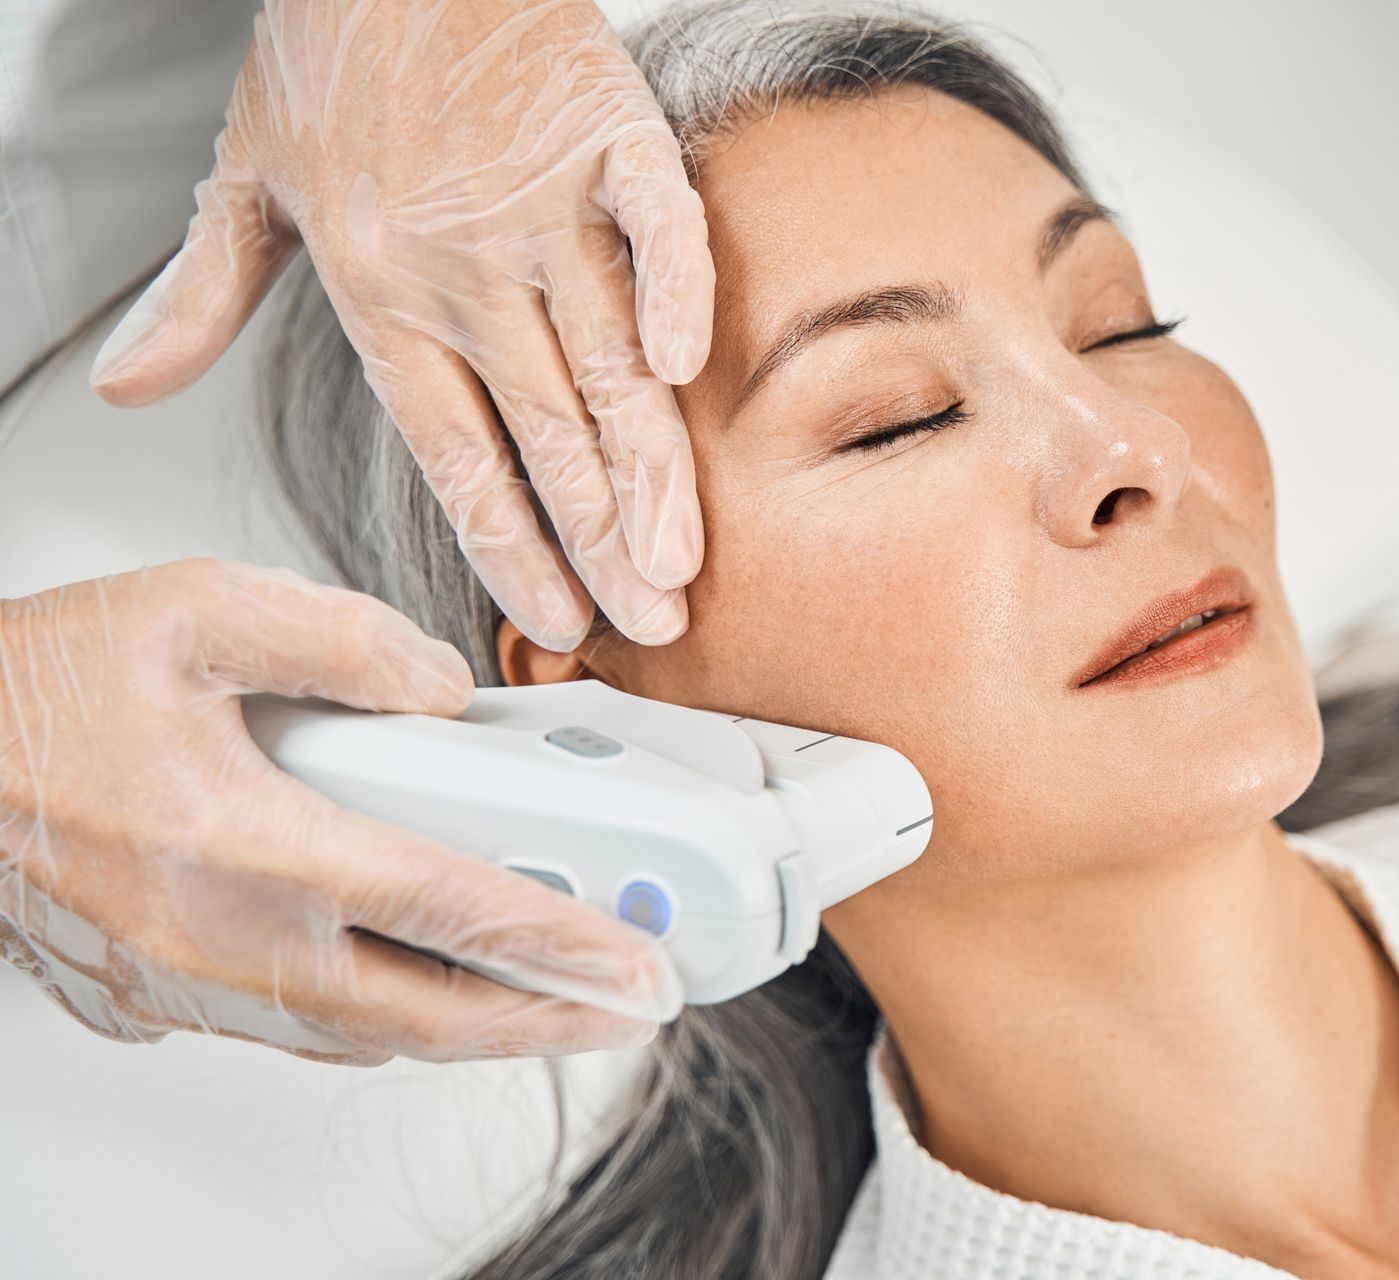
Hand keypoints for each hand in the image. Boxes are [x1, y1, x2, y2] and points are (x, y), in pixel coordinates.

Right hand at [0, 560, 683, 1065]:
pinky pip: (305, 1028)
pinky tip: (429, 984)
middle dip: (547, 1019)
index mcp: (244, 844)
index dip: (558, 941)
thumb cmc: (36, 689)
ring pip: (367, 1035)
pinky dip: (388, 1016)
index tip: (638, 963)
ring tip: (552, 999)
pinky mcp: (163, 999)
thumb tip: (443, 693)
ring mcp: (190, 986)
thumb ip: (345, 640)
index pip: (443, 908)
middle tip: (629, 1006)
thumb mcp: (196, 608)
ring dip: (472, 1026)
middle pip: (426, 1013)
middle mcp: (223, 941)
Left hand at [90, 0, 713, 649]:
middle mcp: (465, 265)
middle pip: (545, 433)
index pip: (457, 452)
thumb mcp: (244, 170)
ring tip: (679, 555)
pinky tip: (689, 370)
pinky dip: (676, 290)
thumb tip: (129, 381)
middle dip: (600, 542)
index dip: (510, 544)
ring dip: (649, 467)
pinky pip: (656, 226)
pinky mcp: (607, 141)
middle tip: (647, 623)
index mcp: (380, 285)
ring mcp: (542, 206)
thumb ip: (201, 292)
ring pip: (607, 360)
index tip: (555, 617)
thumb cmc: (334, 45)